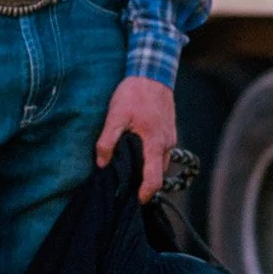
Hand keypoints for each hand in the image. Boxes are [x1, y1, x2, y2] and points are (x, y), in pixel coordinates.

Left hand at [95, 75, 176, 200]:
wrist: (153, 73)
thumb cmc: (134, 93)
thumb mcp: (115, 115)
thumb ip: (108, 141)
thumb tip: (101, 164)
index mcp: (154, 143)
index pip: (154, 179)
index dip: (145, 194)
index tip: (135, 201)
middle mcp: (166, 144)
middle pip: (158, 174)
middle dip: (144, 182)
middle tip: (126, 184)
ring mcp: (171, 137)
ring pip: (160, 163)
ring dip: (148, 169)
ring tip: (130, 167)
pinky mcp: (170, 131)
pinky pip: (162, 152)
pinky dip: (151, 157)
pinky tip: (138, 150)